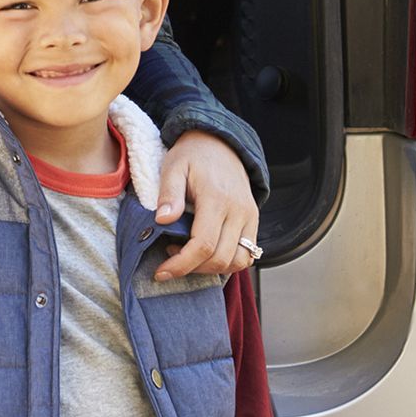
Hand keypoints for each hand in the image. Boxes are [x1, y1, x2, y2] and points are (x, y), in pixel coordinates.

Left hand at [154, 130, 260, 279]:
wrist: (221, 144)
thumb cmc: (192, 156)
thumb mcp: (173, 167)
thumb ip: (169, 194)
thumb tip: (162, 220)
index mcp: (217, 198)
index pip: (204, 244)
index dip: (182, 264)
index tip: (161, 271)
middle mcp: (239, 211)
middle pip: (221, 258)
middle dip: (192, 269)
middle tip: (169, 261)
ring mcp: (250, 217)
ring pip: (239, 261)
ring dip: (212, 269)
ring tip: (187, 258)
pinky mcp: (254, 221)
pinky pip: (247, 254)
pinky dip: (227, 262)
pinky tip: (204, 255)